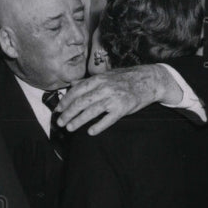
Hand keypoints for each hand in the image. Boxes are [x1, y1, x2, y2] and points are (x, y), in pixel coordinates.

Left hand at [56, 64, 176, 134]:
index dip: (65, 101)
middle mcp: (104, 88)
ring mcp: (114, 98)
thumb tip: (72, 84)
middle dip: (68, 113)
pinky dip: (98, 126)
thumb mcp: (106, 76)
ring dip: (78, 121)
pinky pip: (108, 119)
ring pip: (91, 111)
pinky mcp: (123, 108)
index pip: (76, 91)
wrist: (149, 80)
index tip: (58, 109)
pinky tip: (90, 132)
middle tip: (60, 122)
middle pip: (81, 102)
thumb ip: (89, 81)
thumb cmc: (126, 79)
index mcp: (98, 79)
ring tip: (70, 128)